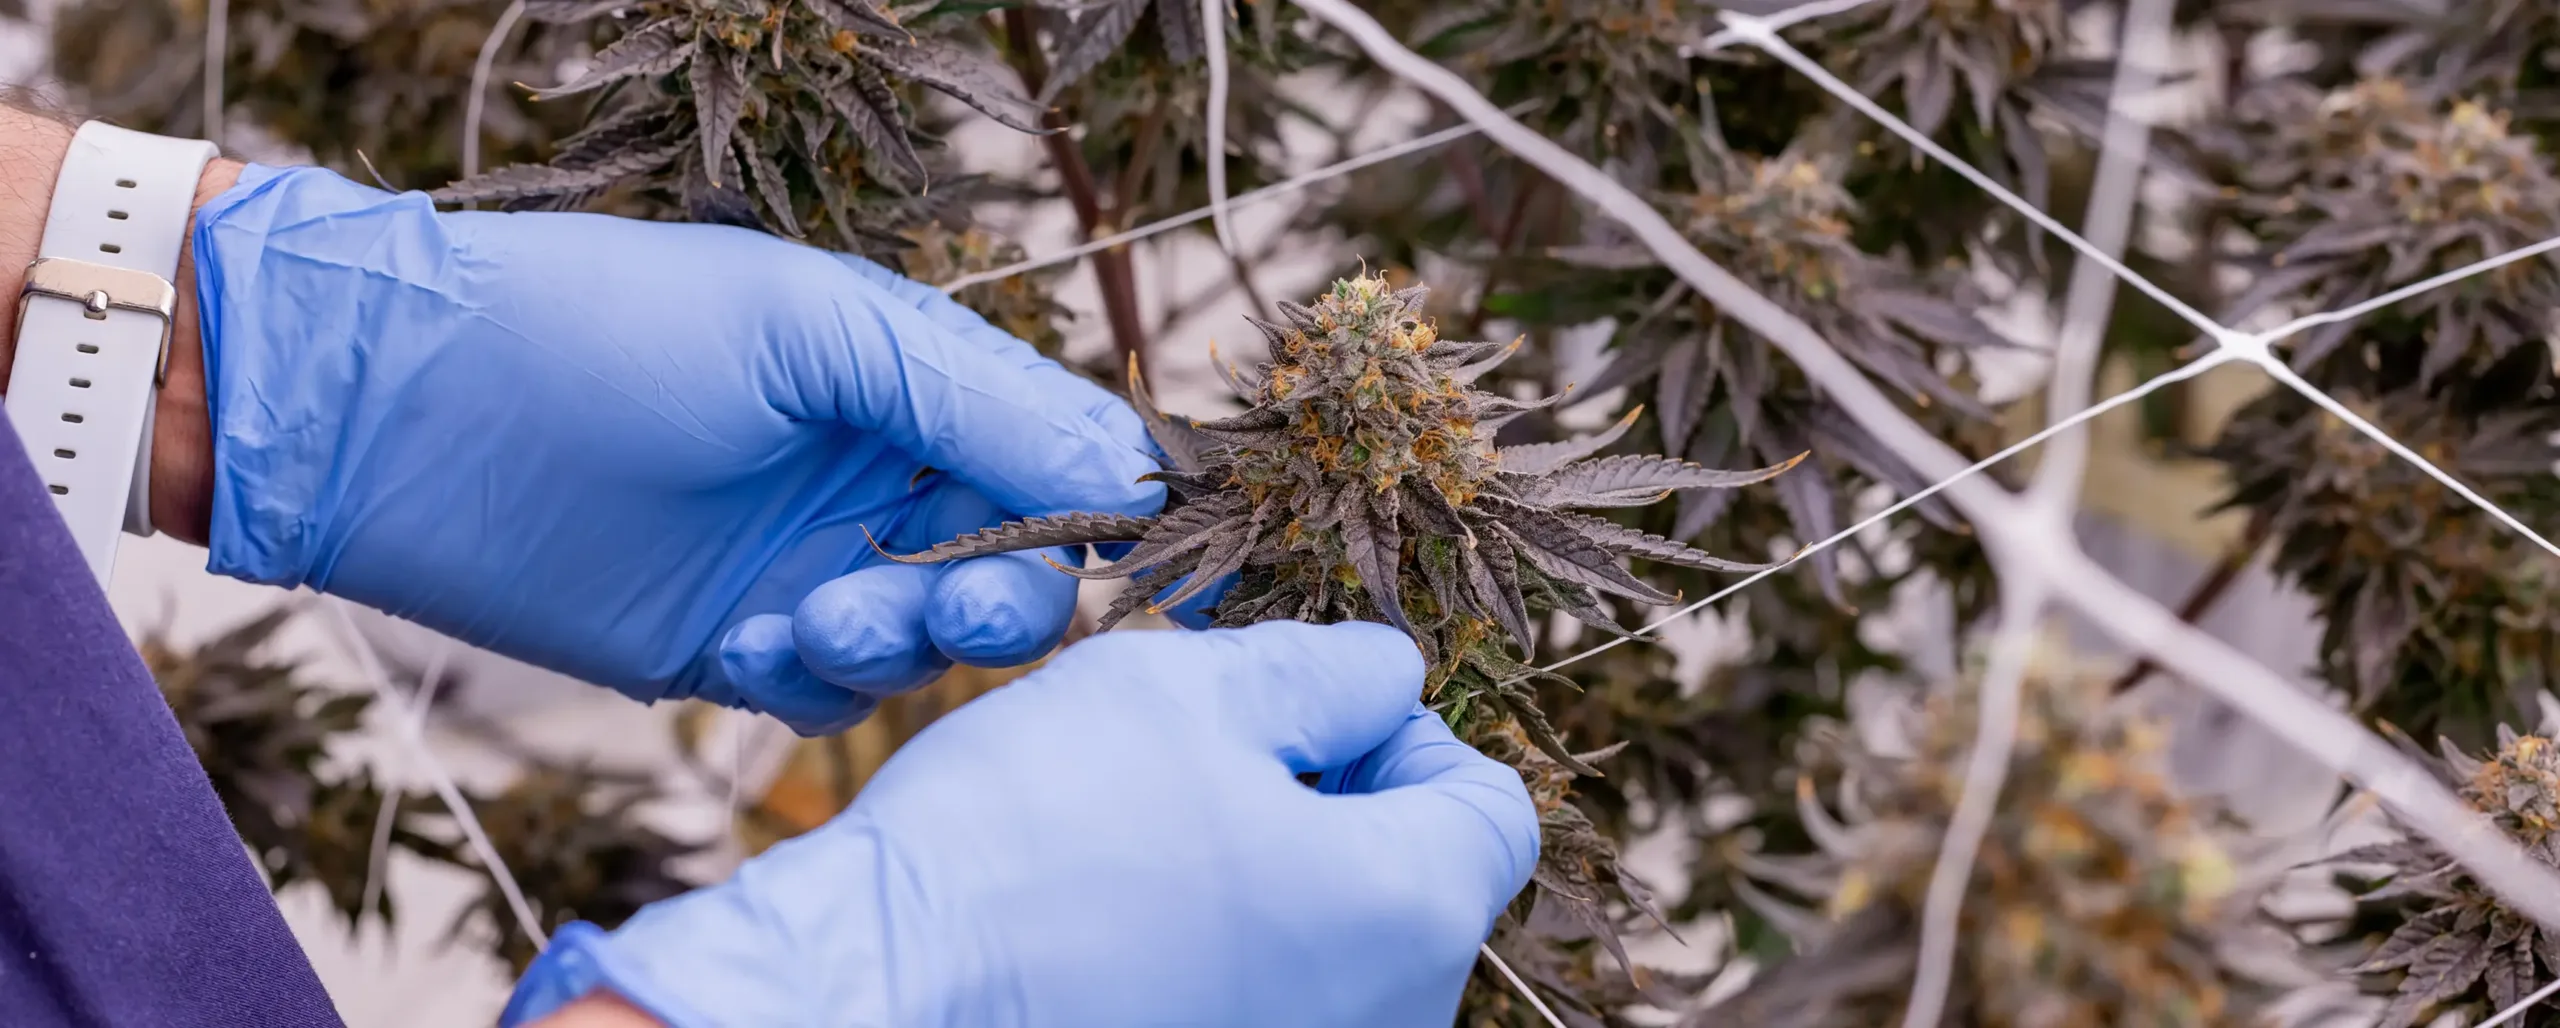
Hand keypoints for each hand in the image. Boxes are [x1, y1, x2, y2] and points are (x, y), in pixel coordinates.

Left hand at [189, 165, 1165, 731]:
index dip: (1118, 512)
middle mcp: (881, 478)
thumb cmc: (609, 331)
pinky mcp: (740, 645)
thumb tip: (1133, 475)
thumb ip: (977, 402)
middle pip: (1017, 567)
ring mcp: (814, 565)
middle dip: (1002, 597)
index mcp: (916, 383)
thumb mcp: (816, 333)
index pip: (1063, 456)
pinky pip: (829, 698)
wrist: (405, 413)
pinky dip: (810, 682)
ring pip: (928, 646)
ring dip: (895, 643)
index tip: (1170, 569)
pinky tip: (743, 640)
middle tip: (951, 604)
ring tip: (809, 614)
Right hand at [498, 621, 1540, 1027]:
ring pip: (1331, 955)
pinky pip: (1258, 1008)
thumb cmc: (1034, 832)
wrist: (883, 988)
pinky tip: (1114, 928)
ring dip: (1267, 884)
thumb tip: (1389, 678)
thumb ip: (1330, 672)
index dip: (1403, 735)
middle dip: (1331, 808)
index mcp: (1413, 910)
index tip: (1299, 713)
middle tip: (1201, 766)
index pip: (1491, 808)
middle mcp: (1387, 1022)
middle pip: (1415, 889)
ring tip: (1139, 844)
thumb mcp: (1191, 689)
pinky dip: (1212, 961)